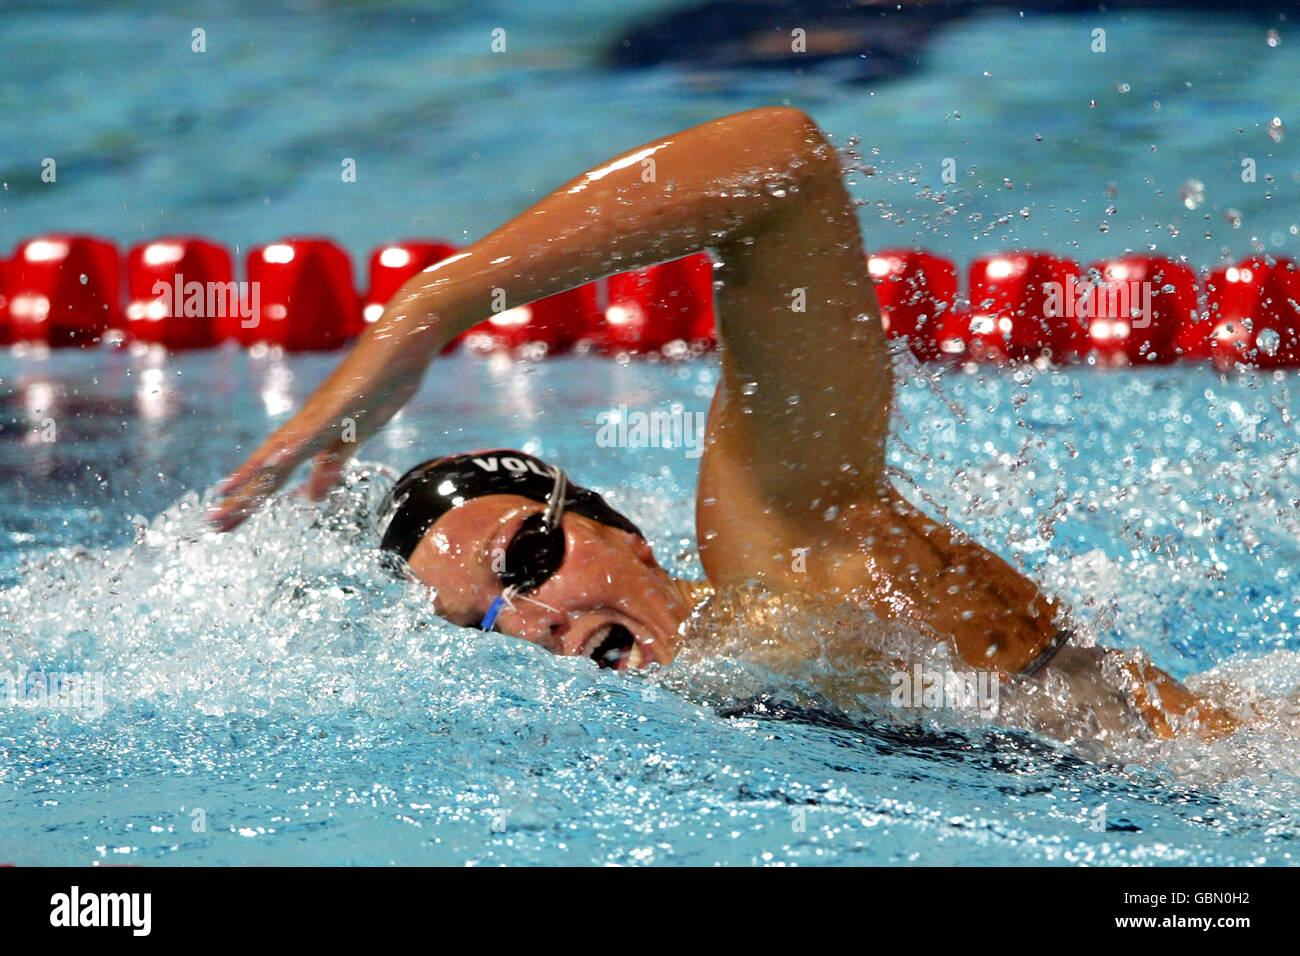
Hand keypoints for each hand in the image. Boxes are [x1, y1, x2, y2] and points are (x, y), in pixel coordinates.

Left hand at [207, 326, 432, 530]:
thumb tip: (310, 498)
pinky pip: (315, 429)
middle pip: (269, 466)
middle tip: (215, 523)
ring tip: (228, 495)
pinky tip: (275, 460)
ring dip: (255, 473)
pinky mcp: (341, 405)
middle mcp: (307, 424)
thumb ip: (331, 465)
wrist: (400, 343)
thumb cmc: (380, 387)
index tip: (225, 520)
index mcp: (310, 435)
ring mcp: (321, 414)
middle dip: (243, 496)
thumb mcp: (355, 437)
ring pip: (283, 449)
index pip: (273, 473)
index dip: (249, 496)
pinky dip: (293, 445)